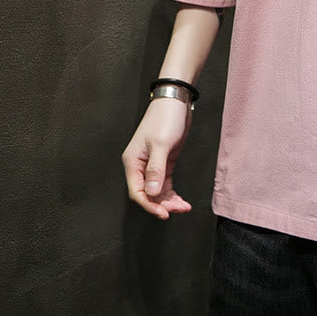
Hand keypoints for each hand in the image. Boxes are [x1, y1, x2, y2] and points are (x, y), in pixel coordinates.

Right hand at [121, 97, 192, 218]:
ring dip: (169, 201)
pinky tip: (180, 200)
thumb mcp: (161, 143)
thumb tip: (151, 192)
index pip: (137, 192)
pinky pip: (165, 183)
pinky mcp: (164, 161)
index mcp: (133, 162)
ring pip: (157, 190)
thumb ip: (156, 169)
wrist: (176, 101)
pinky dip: (171, 193)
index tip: (163, 213)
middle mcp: (140, 165)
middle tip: (178, 209)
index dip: (149, 205)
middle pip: (148, 193)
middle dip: (162, 204)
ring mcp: (152, 164)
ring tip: (183, 207)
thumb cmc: (165, 118)